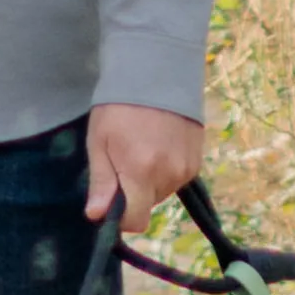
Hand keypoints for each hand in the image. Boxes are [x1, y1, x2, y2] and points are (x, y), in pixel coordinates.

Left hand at [86, 103, 206, 224]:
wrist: (155, 73)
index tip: (111, 201)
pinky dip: (166, 170)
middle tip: (123, 160)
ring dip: (150, 181)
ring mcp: (186, 168)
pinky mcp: (197, 161)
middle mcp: (168, 174)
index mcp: (140, 171)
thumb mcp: (99, 141)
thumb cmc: (118, 107)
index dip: (121, 218)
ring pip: (162, 192)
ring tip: (142, 147)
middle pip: (148, 205)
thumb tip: (96, 216)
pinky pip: (176, 179)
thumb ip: (101, 181)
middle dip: (134, 192)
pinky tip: (158, 145)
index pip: (136, 221)